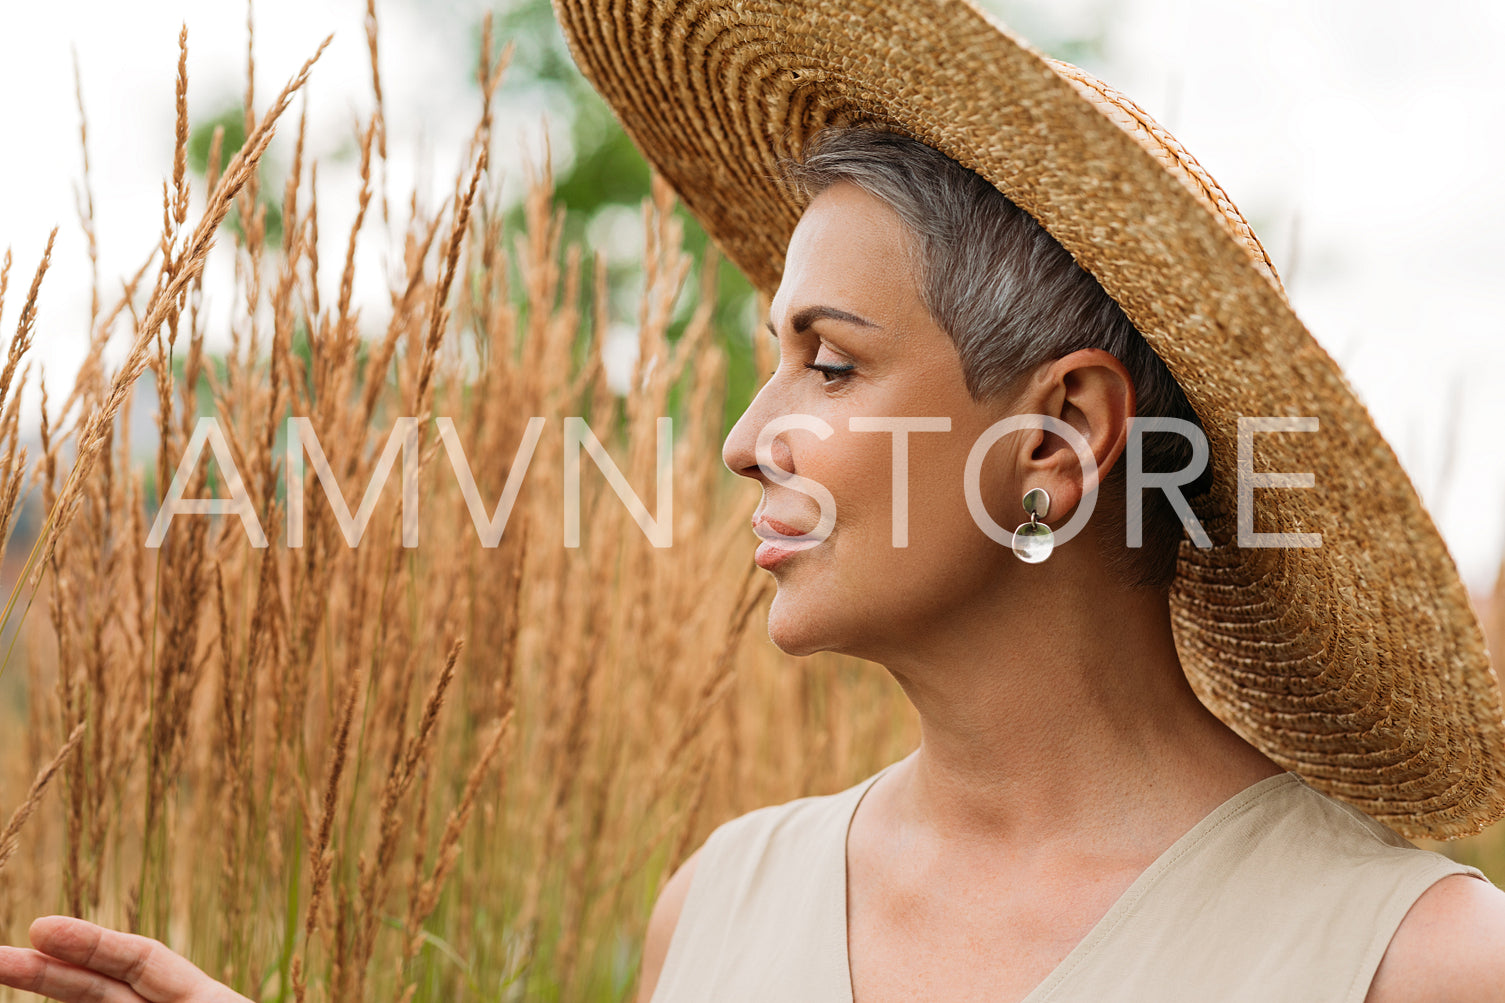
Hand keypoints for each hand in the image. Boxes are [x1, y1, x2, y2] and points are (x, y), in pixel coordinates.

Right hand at [0, 916, 249, 1001]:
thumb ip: (179, 986)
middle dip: (47, 972)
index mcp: (203, 998)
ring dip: (52, 990)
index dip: (91, 942)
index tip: (40, 928)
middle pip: (101, 990)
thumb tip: (103, 950)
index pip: (139, 960)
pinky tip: (52, 983)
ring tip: (6, 970)